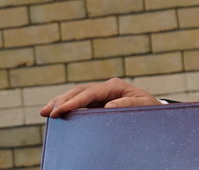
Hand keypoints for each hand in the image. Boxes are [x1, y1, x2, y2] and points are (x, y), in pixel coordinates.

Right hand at [39, 77, 160, 117]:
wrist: (154, 109)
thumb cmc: (151, 106)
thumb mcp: (144, 104)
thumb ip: (128, 104)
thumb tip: (109, 105)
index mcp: (115, 86)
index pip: (90, 92)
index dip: (74, 101)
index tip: (60, 110)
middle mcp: (105, 88)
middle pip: (78, 91)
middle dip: (61, 101)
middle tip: (46, 112)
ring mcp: (100, 94)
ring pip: (75, 95)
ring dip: (59, 102)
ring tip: (44, 112)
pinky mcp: (98, 102)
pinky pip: (79, 103)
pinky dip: (66, 106)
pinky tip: (54, 111)